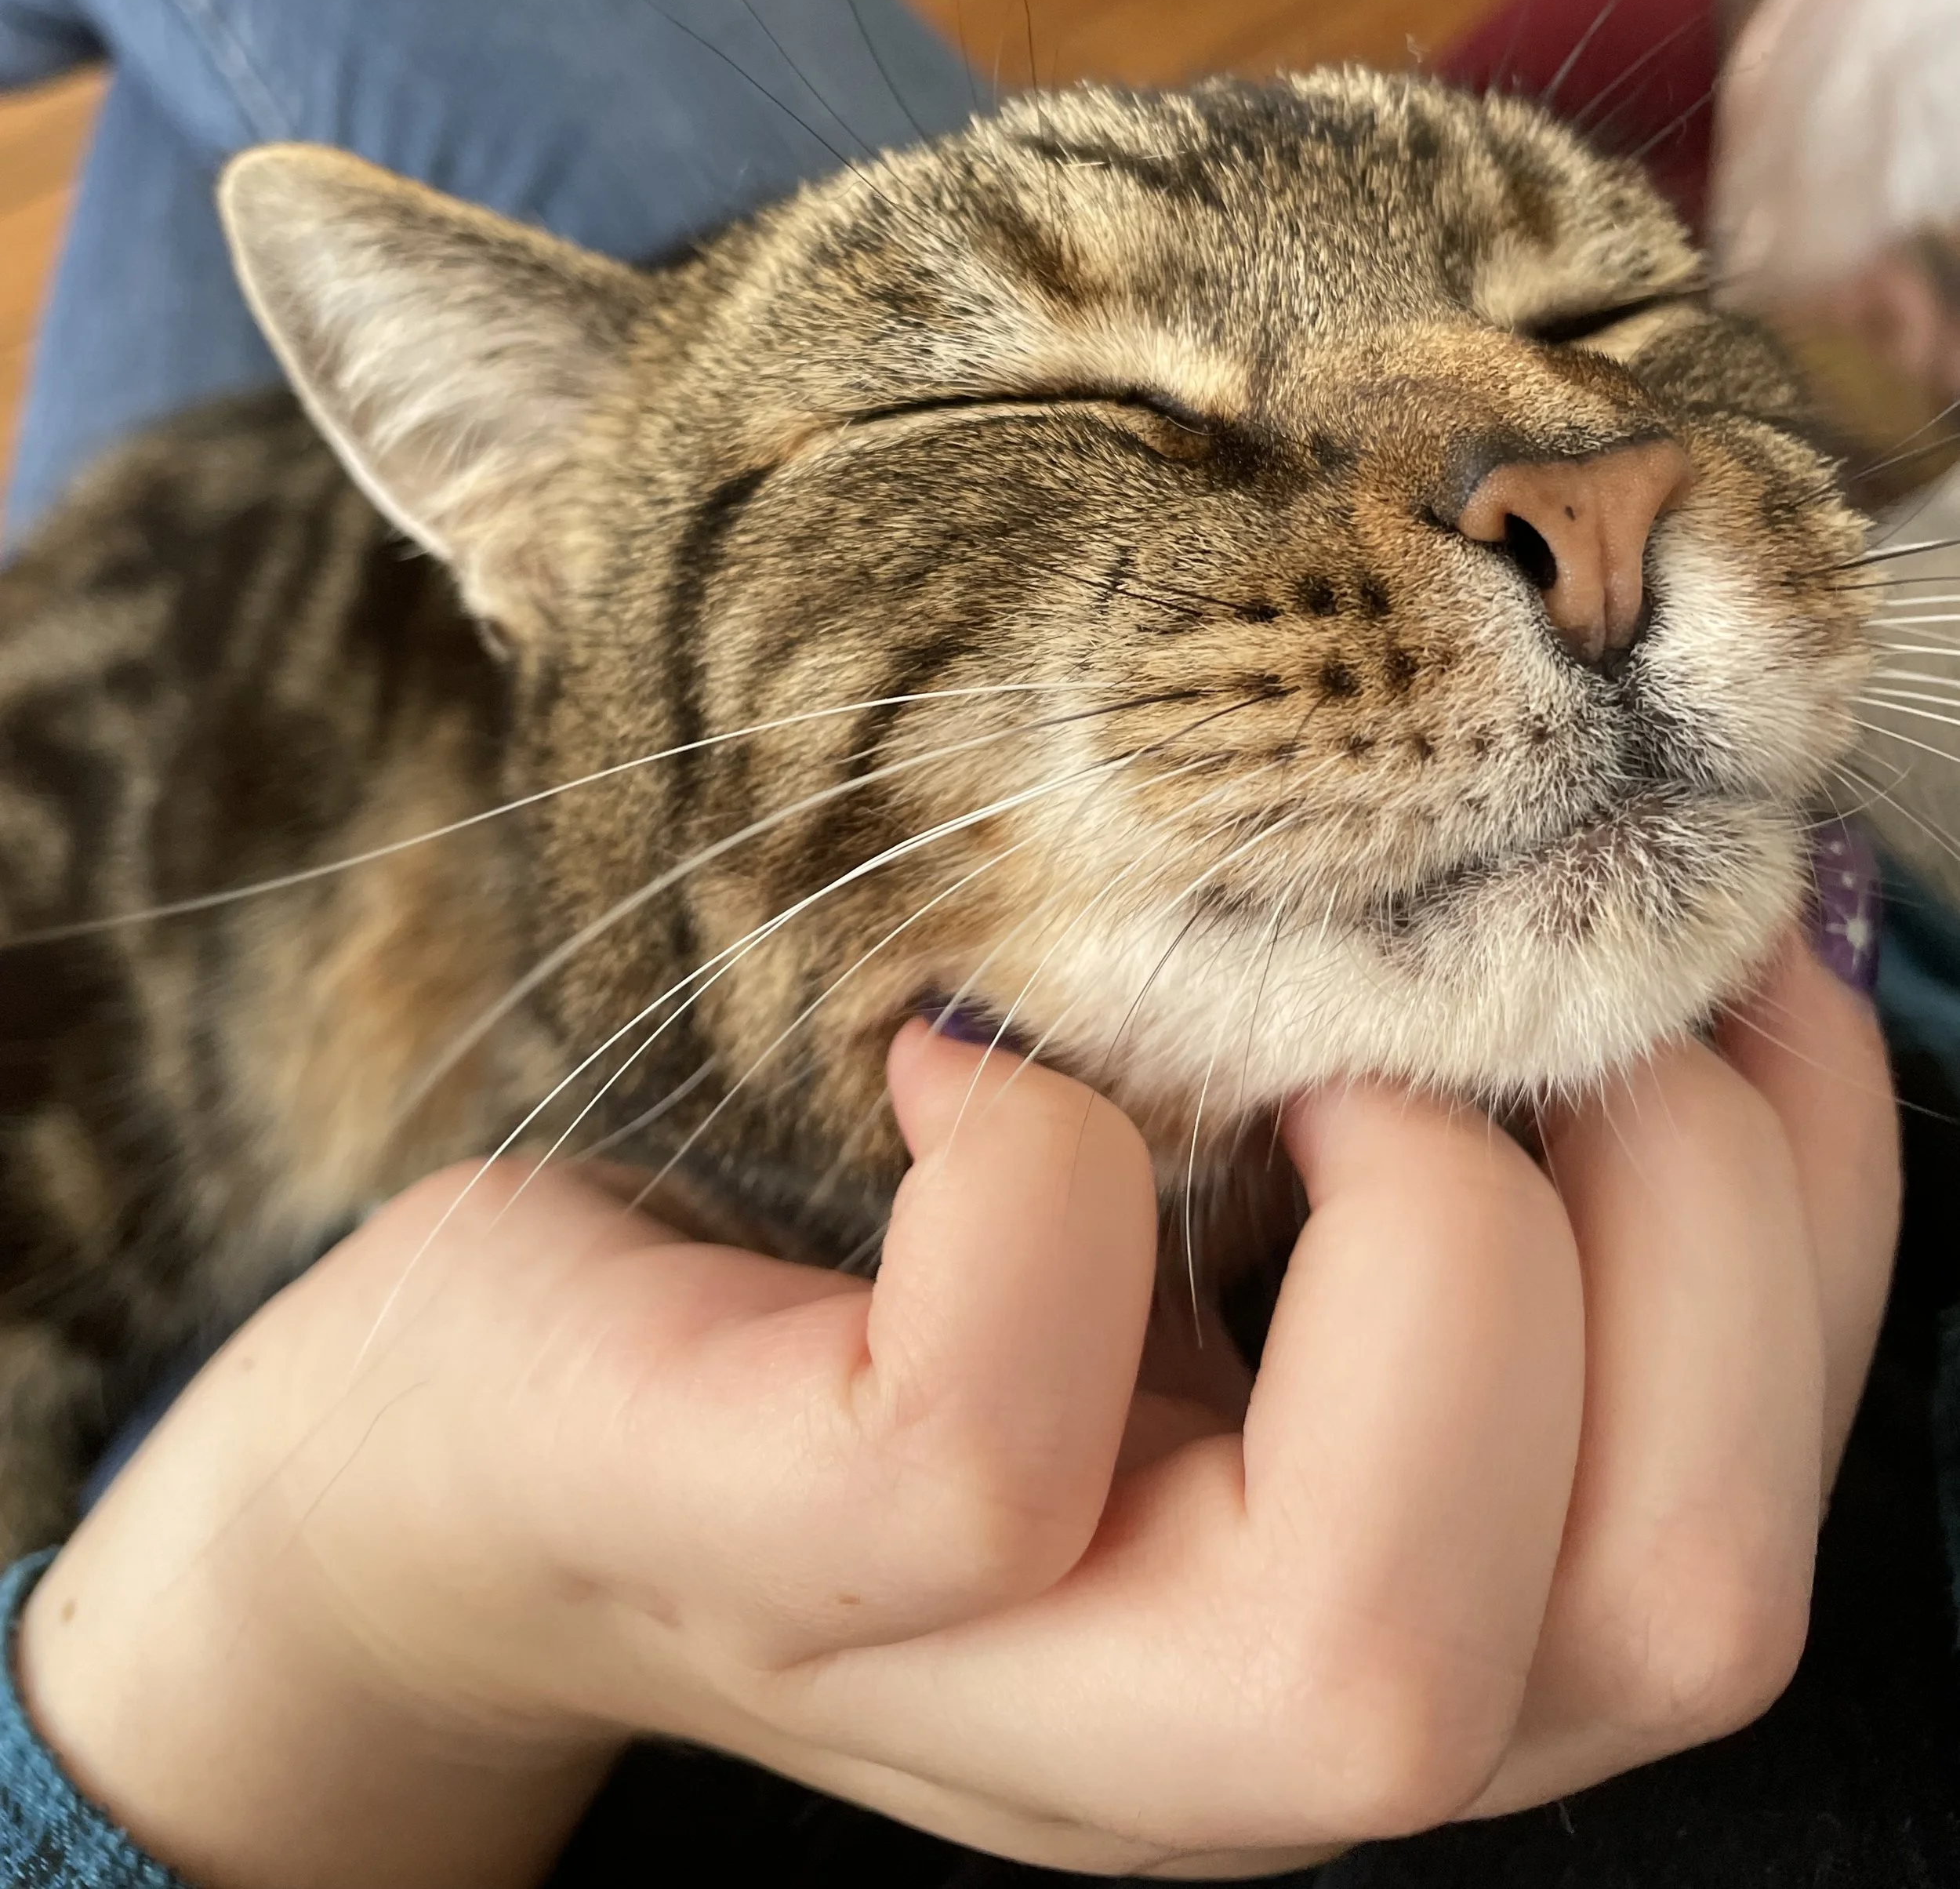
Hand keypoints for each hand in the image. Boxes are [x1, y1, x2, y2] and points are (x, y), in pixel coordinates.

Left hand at [19, 936, 1896, 1887]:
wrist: (469, 1453)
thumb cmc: (868, 1281)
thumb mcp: (1200, 1248)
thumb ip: (1437, 1167)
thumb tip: (1704, 925)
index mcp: (1366, 1622)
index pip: (1731, 1560)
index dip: (1806, 1223)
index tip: (1712, 960)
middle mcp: (1214, 1723)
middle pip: (1659, 1622)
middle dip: (1676, 1233)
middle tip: (1479, 1005)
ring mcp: (989, 1678)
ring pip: (1363, 1654)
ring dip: (1430, 1238)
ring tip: (1291, 1054)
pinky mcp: (757, 1553)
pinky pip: (974, 1444)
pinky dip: (1037, 1186)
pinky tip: (973, 1072)